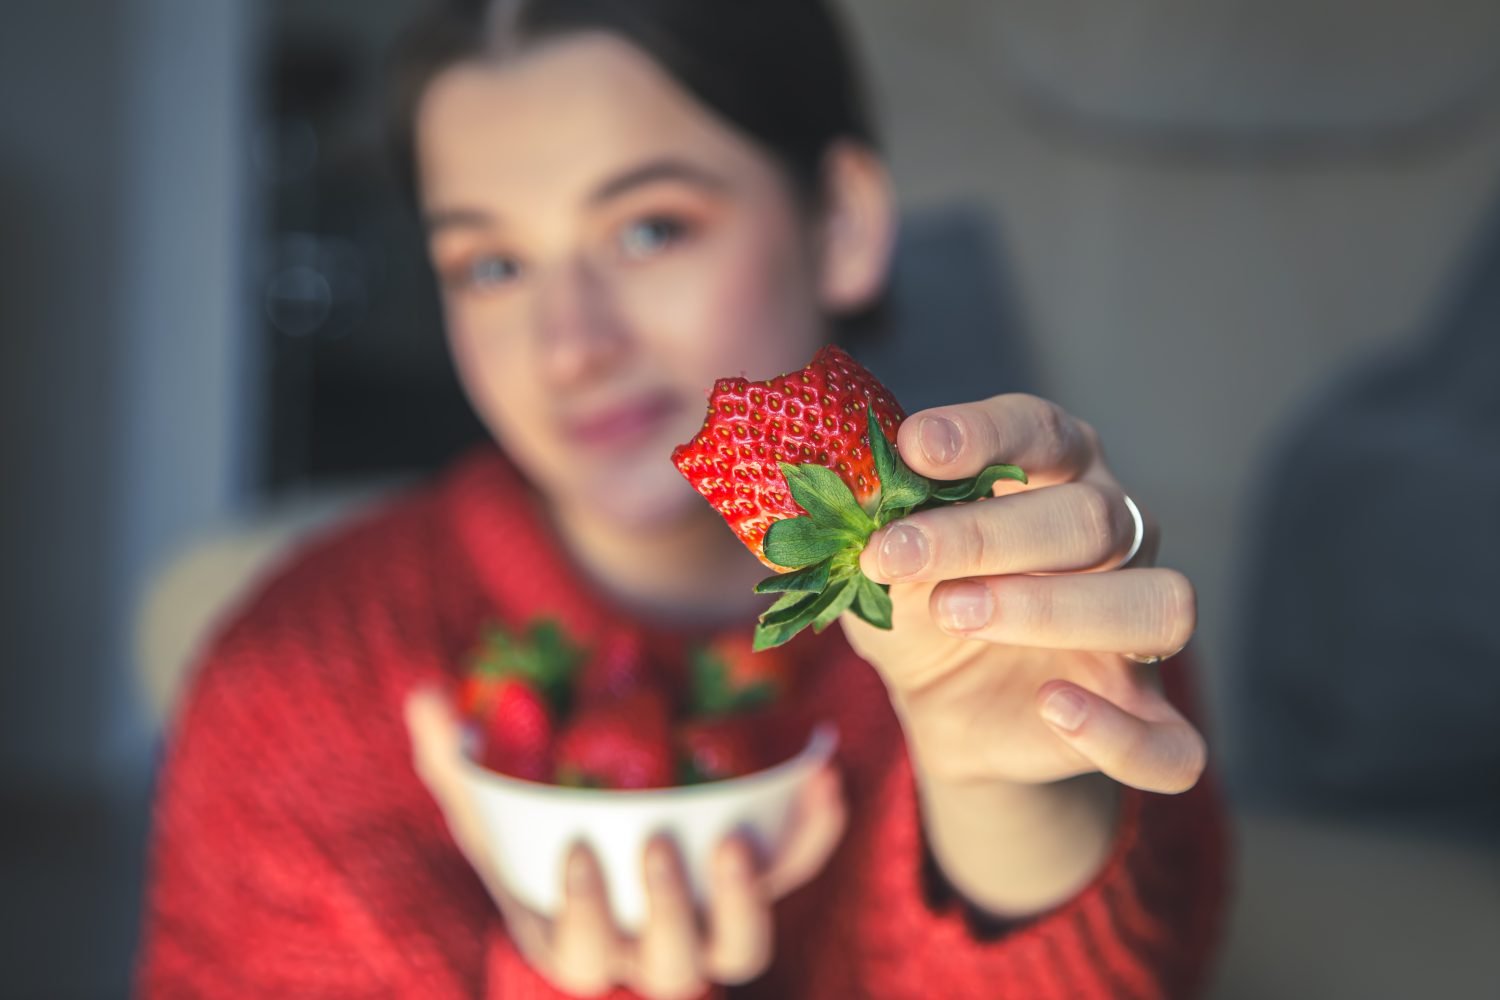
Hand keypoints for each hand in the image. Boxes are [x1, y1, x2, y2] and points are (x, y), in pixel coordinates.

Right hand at [404, 689, 846, 998]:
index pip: (582, 957)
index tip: (578, 854)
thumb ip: (453, 761)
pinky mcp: (760, 881)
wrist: (609, 828)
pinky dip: (815, 832)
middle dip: (669, 913)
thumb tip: (423, 697)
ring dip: (748, 900)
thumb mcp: (489, 802)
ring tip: (733, 840)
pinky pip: (798, 868)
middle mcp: (653, 950)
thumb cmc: (535, 830)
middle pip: (676, 969)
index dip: (584, 918)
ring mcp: (712, 922)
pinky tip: (821, 776)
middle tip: (658, 844)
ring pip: (744, 949)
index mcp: (581, 941)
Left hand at [846, 394, 1205, 794]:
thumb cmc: (919, 599)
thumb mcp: (880, 559)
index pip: (1041, 432)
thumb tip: (845, 483)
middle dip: (988, 535)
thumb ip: (870, 519)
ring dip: (1055, 608)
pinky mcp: (1145, 720)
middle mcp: (1116, 539)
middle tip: (899, 555)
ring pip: (1159, 606)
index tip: (913, 447)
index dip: (983, 434)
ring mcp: (1139, 632)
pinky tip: (1054, 708)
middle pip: (1093, 518)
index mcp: (1056, 476)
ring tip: (955, 612)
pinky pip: (1174, 742)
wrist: (943, 705)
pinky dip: (1119, 732)